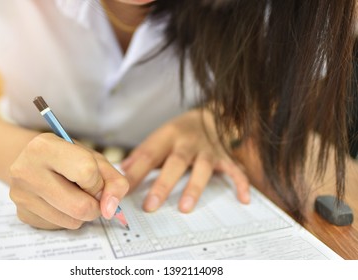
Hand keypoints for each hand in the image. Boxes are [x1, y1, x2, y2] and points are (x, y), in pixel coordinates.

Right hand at [9, 133, 128, 229]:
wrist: (32, 161)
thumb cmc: (68, 157)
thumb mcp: (94, 158)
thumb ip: (113, 180)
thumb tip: (110, 210)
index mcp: (44, 147)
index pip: (86, 172)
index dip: (97, 180)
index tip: (94, 178)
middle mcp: (26, 170)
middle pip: (81, 206)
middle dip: (95, 204)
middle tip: (90, 193)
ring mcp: (21, 196)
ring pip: (72, 222)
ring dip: (82, 213)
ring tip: (73, 194)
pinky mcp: (22, 215)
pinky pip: (60, 227)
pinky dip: (68, 218)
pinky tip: (59, 202)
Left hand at [121, 109, 249, 212]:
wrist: (209, 116)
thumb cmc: (179, 133)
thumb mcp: (158, 138)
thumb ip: (142, 156)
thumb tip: (121, 173)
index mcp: (167, 136)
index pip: (148, 154)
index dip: (135, 173)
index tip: (122, 191)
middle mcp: (188, 142)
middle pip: (175, 163)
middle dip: (163, 184)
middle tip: (150, 206)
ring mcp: (208, 150)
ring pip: (202, 168)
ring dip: (194, 187)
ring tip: (185, 208)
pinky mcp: (225, 157)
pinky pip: (235, 170)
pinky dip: (240, 183)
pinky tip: (242, 199)